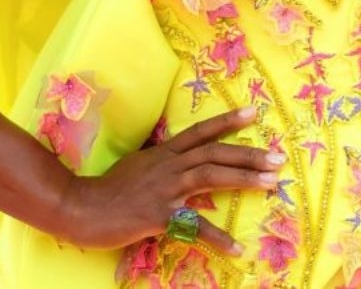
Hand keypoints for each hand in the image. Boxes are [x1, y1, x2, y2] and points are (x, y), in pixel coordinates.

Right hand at [58, 106, 280, 254]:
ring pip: (211, 176)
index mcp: (164, 153)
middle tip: (279, 157)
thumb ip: (162, 162)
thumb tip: (180, 159)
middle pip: (215, 152)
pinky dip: (218, 238)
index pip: (201, 131)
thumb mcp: (138, 166)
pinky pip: (194, 227)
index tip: (253, 112)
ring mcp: (165, 189)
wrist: (81, 207)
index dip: (227, 121)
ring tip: (272, 183)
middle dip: (249, 153)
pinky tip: (237, 248)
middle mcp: (169, 165)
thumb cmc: (108, 190)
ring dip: (244, 178)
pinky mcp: (159, 215)